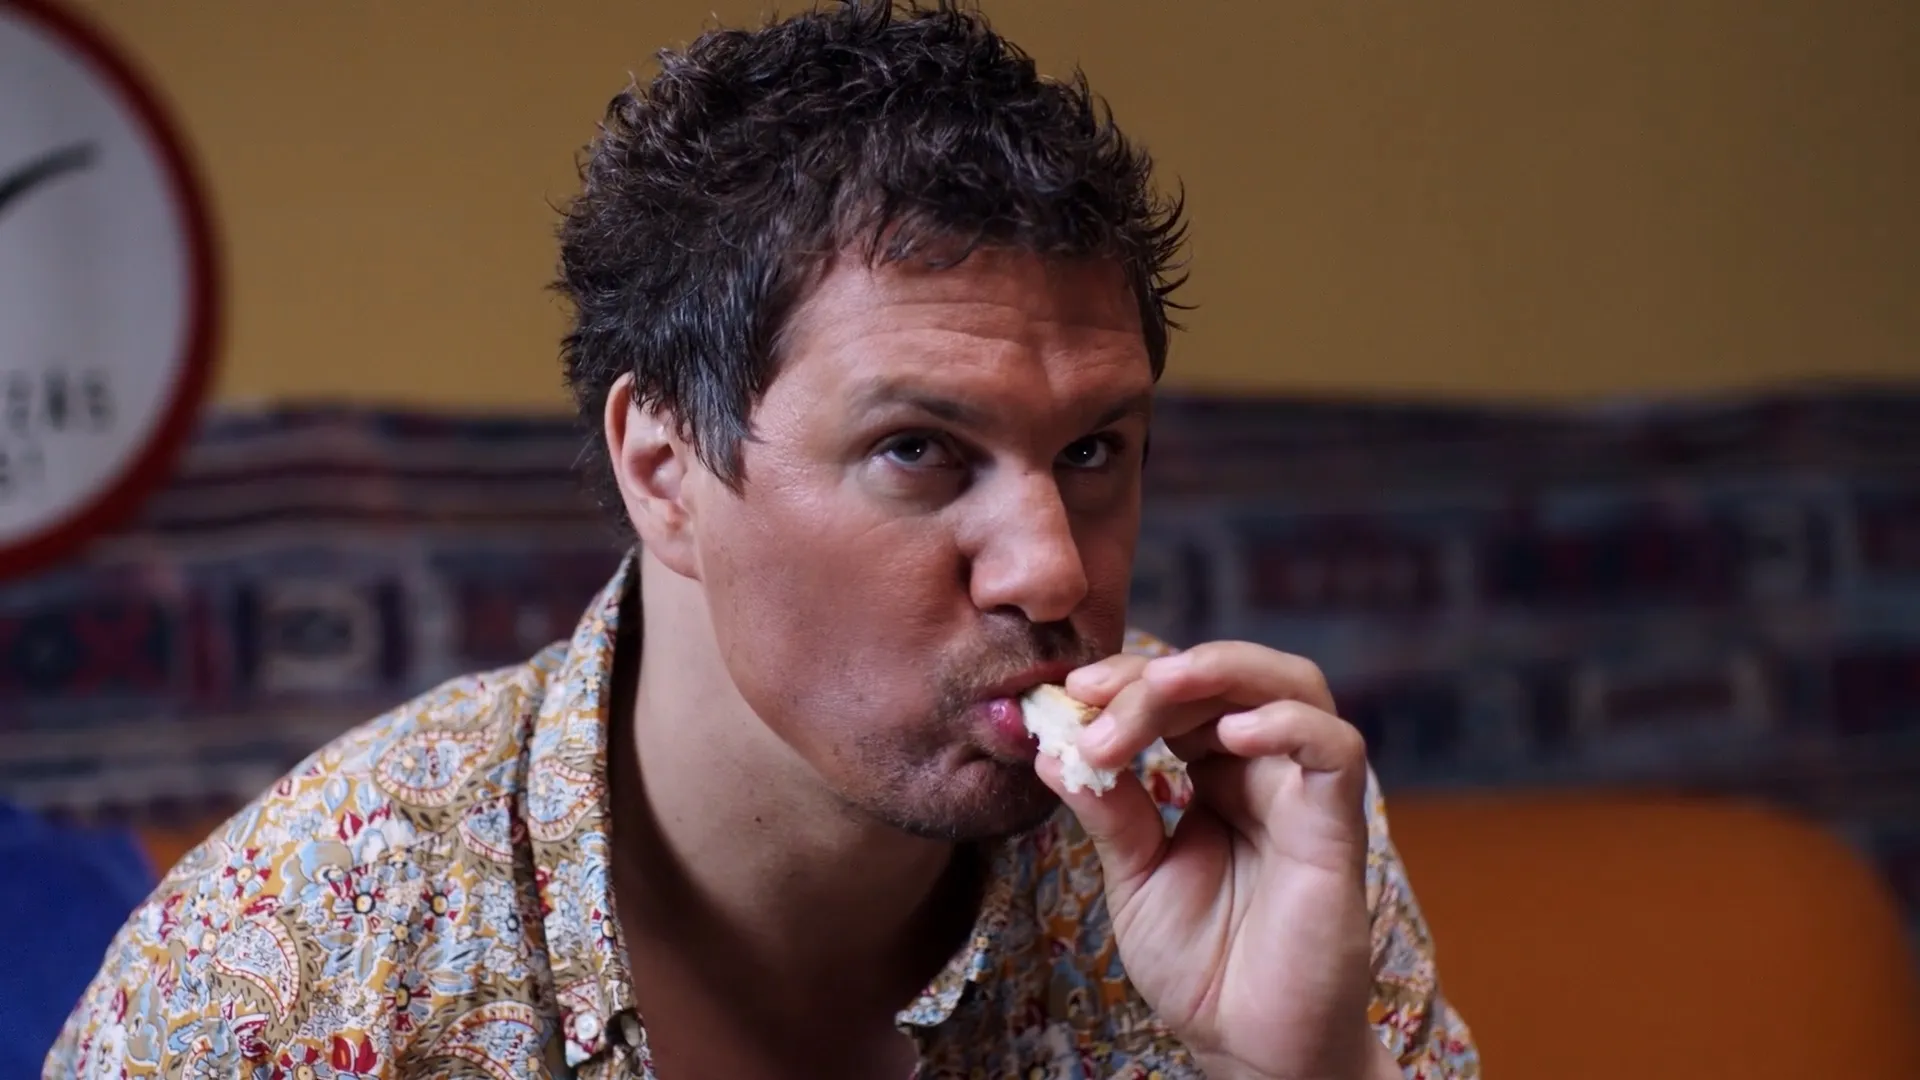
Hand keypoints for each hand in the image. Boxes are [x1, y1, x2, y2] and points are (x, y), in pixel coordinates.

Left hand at [1034, 643, 1389, 1079]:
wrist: (1247, 1045)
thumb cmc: (1200, 966)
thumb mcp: (1135, 877)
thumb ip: (1108, 812)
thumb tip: (1051, 749)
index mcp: (1213, 774)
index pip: (1179, 695)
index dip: (1126, 681)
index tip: (1069, 693)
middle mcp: (1263, 771)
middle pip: (1228, 677)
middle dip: (1157, 675)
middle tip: (1095, 697)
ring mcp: (1303, 794)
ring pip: (1294, 686)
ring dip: (1223, 670)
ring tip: (1159, 687)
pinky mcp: (1337, 827)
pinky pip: (1336, 749)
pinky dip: (1288, 724)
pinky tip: (1230, 735)